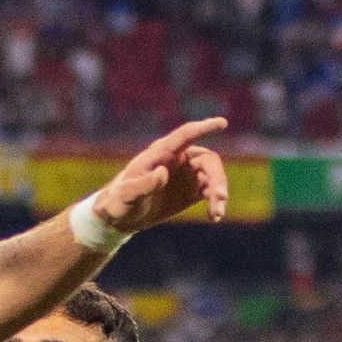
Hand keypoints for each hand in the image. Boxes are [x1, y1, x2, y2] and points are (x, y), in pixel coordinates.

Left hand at [88, 117, 231, 236]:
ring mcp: (187, 174)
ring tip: (216, 213)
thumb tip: (163, 172)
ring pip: (212, 177)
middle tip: (220, 197)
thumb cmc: (119, 202)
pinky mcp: (191, 190)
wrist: (121, 218)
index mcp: (161, 153)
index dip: (204, 128)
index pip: (185, 135)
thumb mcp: (126, 196)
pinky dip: (215, 202)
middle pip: (207, 160)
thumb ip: (143, 184)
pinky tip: (214, 216)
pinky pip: (210, 191)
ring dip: (218, 192)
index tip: (222, 123)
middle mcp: (178, 160)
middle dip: (217, 177)